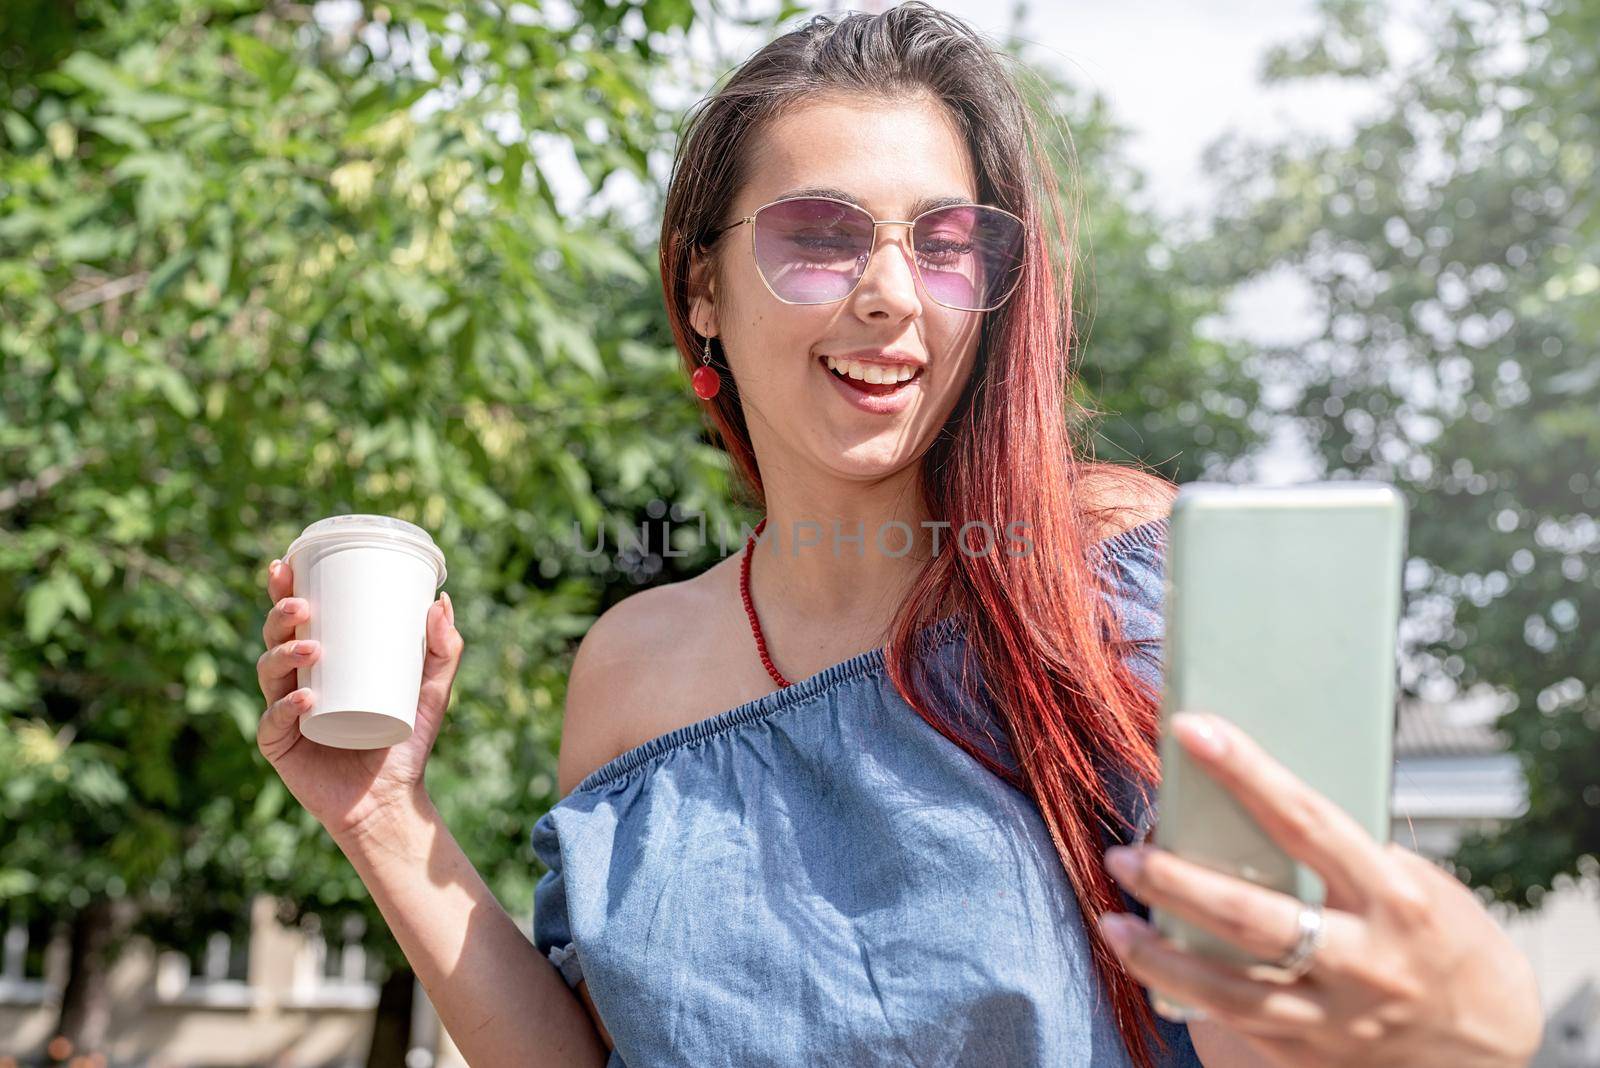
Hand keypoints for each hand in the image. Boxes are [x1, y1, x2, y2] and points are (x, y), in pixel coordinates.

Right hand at [255, 556, 464, 845]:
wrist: (393, 801)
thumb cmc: (406, 742)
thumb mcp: (433, 691)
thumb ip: (444, 650)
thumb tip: (442, 601)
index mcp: (321, 662)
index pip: (295, 618)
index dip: (283, 588)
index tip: (287, 561)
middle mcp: (295, 682)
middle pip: (273, 636)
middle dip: (279, 613)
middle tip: (302, 604)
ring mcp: (283, 713)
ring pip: (267, 671)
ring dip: (283, 652)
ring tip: (312, 647)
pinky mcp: (280, 745)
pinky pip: (273, 721)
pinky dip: (286, 707)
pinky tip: (304, 698)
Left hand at [1098, 712, 1542, 1067]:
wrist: (1487, 1046)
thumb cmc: (1442, 940)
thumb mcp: (1414, 883)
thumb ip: (1339, 854)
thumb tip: (1243, 804)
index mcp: (1394, 897)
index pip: (1306, 820)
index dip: (1245, 770)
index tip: (1191, 728)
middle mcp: (1364, 961)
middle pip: (1250, 916)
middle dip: (1176, 882)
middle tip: (1124, 853)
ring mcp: (1335, 1016)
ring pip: (1228, 987)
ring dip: (1158, 952)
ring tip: (1112, 919)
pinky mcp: (1310, 1054)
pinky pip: (1233, 1021)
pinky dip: (1180, 989)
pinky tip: (1144, 961)